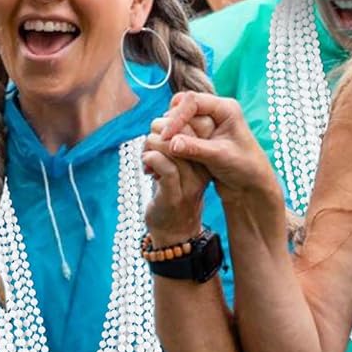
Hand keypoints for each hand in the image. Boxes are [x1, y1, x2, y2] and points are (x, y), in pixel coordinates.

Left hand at [144, 113, 214, 243]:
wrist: (174, 232)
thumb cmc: (172, 193)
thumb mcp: (179, 166)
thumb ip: (174, 145)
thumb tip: (160, 120)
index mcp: (206, 160)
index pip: (196, 125)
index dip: (173, 120)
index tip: (161, 130)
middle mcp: (202, 170)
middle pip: (183, 132)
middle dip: (160, 128)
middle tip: (150, 140)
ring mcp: (189, 184)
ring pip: (171, 146)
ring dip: (151, 145)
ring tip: (146, 154)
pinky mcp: (174, 195)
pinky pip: (164, 165)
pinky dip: (150, 159)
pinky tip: (146, 165)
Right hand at [151, 93, 286, 213]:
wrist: (251, 185)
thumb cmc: (245, 168)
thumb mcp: (220, 157)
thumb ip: (196, 148)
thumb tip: (171, 143)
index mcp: (225, 108)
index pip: (193, 101)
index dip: (177, 117)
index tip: (166, 136)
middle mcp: (215, 111)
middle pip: (182, 106)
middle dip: (171, 123)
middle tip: (162, 142)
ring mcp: (206, 123)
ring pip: (178, 118)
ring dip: (169, 133)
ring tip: (160, 150)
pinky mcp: (199, 136)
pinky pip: (179, 132)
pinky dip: (171, 141)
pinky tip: (164, 155)